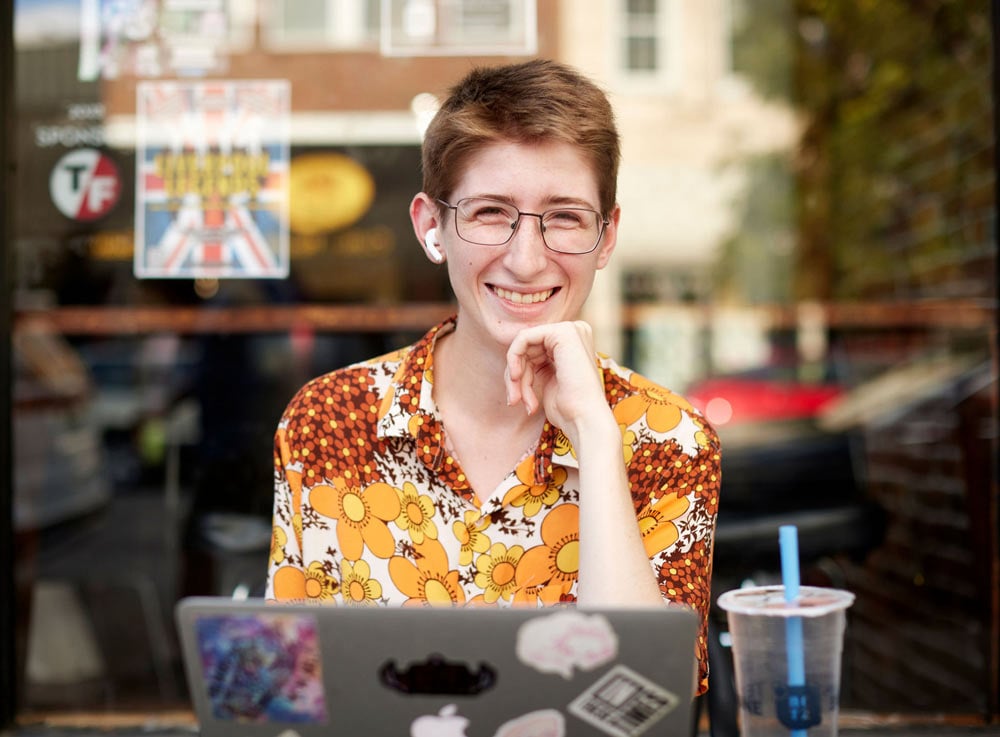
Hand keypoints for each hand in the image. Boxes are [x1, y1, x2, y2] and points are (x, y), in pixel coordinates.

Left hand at [504, 321, 609, 439]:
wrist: (584, 419)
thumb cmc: (567, 409)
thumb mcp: (548, 380)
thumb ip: (535, 363)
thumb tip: (514, 359)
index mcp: (574, 343)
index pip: (534, 350)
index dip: (520, 373)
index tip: (517, 399)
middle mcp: (575, 332)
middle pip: (527, 347)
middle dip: (515, 376)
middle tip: (514, 401)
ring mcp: (571, 330)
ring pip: (522, 345)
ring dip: (515, 376)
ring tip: (518, 399)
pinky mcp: (563, 332)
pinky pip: (523, 338)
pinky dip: (513, 358)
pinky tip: (517, 378)